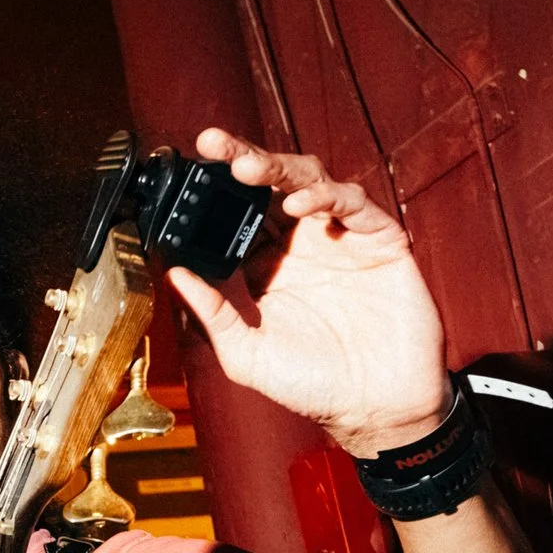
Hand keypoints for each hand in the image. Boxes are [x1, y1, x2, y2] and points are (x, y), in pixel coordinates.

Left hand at [165, 127, 445, 457]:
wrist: (375, 407)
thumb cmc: (312, 387)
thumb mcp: (246, 354)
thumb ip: (212, 313)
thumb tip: (173, 273)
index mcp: (264, 265)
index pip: (234, 212)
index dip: (214, 189)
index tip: (189, 171)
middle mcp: (300, 244)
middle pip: (268, 185)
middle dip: (241, 159)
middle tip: (213, 145)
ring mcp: (339, 238)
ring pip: (308, 181)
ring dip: (278, 169)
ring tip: (249, 170)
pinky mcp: (378, 240)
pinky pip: (353, 203)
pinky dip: (326, 197)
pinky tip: (301, 207)